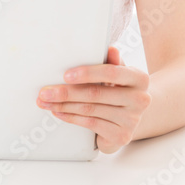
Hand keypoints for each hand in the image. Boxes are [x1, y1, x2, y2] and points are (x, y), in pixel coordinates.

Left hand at [35, 46, 150, 153]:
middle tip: (44, 92)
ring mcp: (132, 120)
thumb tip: (110, 49)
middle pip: (95, 93)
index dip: (88, 73)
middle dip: (66, 92)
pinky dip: (71, 117)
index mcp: (139, 78)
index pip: (112, 73)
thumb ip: (111, 62)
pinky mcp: (122, 136)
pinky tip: (58, 112)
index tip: (65, 75)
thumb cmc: (118, 89)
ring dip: (63, 105)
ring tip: (45, 102)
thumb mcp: (117, 74)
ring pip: (90, 109)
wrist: (131, 117)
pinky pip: (90, 124)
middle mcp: (140, 99)